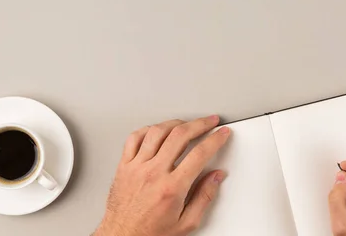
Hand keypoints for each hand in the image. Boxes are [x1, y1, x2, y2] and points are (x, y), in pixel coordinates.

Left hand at [94, 116, 230, 235]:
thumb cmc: (150, 234)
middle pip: (180, 135)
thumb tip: (216, 177)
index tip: (221, 133)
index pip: (200, 154)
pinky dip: (148, 129)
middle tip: (209, 121)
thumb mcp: (186, 223)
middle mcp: (153, 173)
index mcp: (171, 188)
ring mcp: (137, 167)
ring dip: (176, 123)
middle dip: (200, 124)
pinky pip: (134, 138)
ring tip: (186, 124)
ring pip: (157, 132)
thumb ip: (204, 197)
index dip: (215, 139)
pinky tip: (157, 131)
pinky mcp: (124, 166)